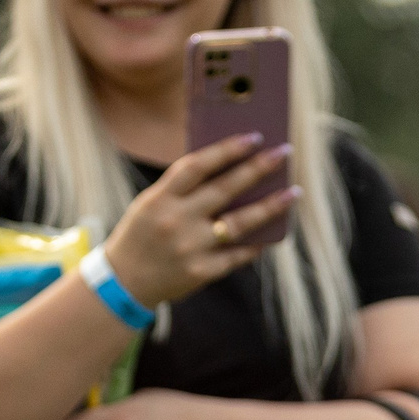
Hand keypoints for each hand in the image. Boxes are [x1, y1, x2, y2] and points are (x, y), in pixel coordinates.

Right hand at [100, 134, 299, 307]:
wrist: (124, 282)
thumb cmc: (143, 234)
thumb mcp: (151, 204)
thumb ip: (183, 188)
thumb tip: (231, 168)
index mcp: (161, 198)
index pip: (198, 165)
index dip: (228, 149)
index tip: (255, 137)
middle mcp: (177, 221)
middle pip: (225, 189)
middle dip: (258, 169)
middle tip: (284, 154)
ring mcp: (191, 248)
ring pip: (240, 223)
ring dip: (271, 207)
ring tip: (293, 193)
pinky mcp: (202, 272)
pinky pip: (238, 254)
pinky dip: (257, 243)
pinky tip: (275, 232)